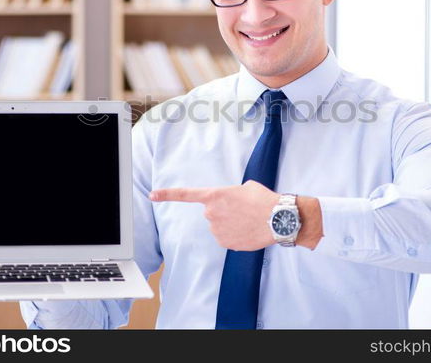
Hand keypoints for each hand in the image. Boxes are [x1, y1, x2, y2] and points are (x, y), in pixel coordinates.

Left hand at [149, 180, 278, 250]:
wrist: (278, 218)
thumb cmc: (264, 200)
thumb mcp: (245, 188)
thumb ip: (230, 195)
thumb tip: (230, 203)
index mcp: (215, 195)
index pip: (186, 194)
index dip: (167, 195)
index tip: (152, 195)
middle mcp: (211, 213)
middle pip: (211, 212)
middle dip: (223, 211)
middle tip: (242, 209)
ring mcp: (217, 230)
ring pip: (219, 226)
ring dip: (230, 224)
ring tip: (248, 220)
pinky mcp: (225, 243)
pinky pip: (225, 237)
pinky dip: (235, 235)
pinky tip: (247, 231)